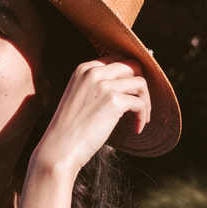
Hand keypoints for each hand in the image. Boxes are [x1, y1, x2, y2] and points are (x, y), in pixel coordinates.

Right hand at [31, 57, 150, 176]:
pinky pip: (140, 103)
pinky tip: (137, 129)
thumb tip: (125, 86)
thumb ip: (97, 86)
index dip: (131, 74)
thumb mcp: (79, 97)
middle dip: (141, 85)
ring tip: (142, 117)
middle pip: (132, 66)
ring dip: (146, 101)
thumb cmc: (70, 130)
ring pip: (141, 83)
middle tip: (141, 103)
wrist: (60, 148)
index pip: (118, 59)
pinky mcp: (114, 101)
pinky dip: (142, 117)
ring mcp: (104, 85)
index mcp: (84, 69)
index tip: (134, 90)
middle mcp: (94, 72)